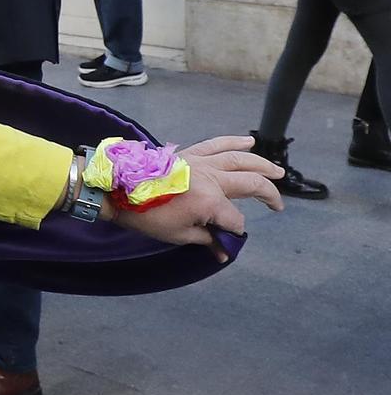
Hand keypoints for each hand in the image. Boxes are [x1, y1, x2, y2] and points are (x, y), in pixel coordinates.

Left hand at [106, 136, 283, 261]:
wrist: (117, 188)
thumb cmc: (145, 215)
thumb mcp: (177, 235)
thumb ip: (206, 239)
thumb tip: (224, 252)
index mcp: (211, 202)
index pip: (235, 220)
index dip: (234, 232)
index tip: (227, 242)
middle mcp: (213, 179)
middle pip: (251, 185)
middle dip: (268, 196)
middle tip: (278, 206)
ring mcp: (203, 163)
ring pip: (241, 160)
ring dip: (262, 165)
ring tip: (278, 172)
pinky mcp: (191, 153)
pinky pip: (217, 144)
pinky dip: (234, 141)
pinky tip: (249, 142)